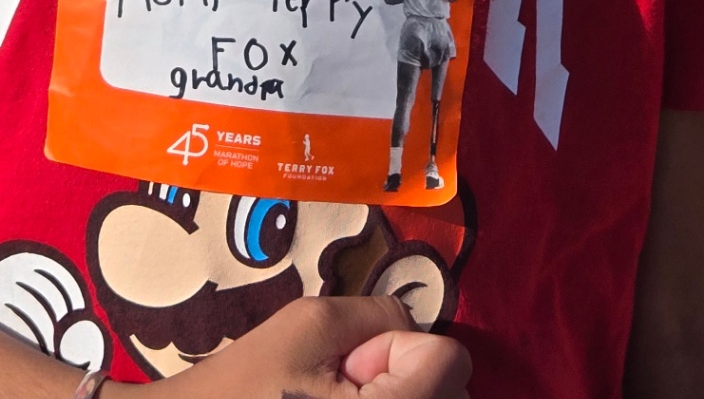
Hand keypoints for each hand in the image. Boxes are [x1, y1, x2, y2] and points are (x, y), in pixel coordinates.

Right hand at [176, 294, 469, 398]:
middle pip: (452, 392)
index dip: (401, 346)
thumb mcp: (310, 324)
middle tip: (340, 385)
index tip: (353, 360)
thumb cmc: (251, 383)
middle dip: (407, 375)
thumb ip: (376, 314)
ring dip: (403, 396)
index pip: (450, 360)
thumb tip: (413, 329)